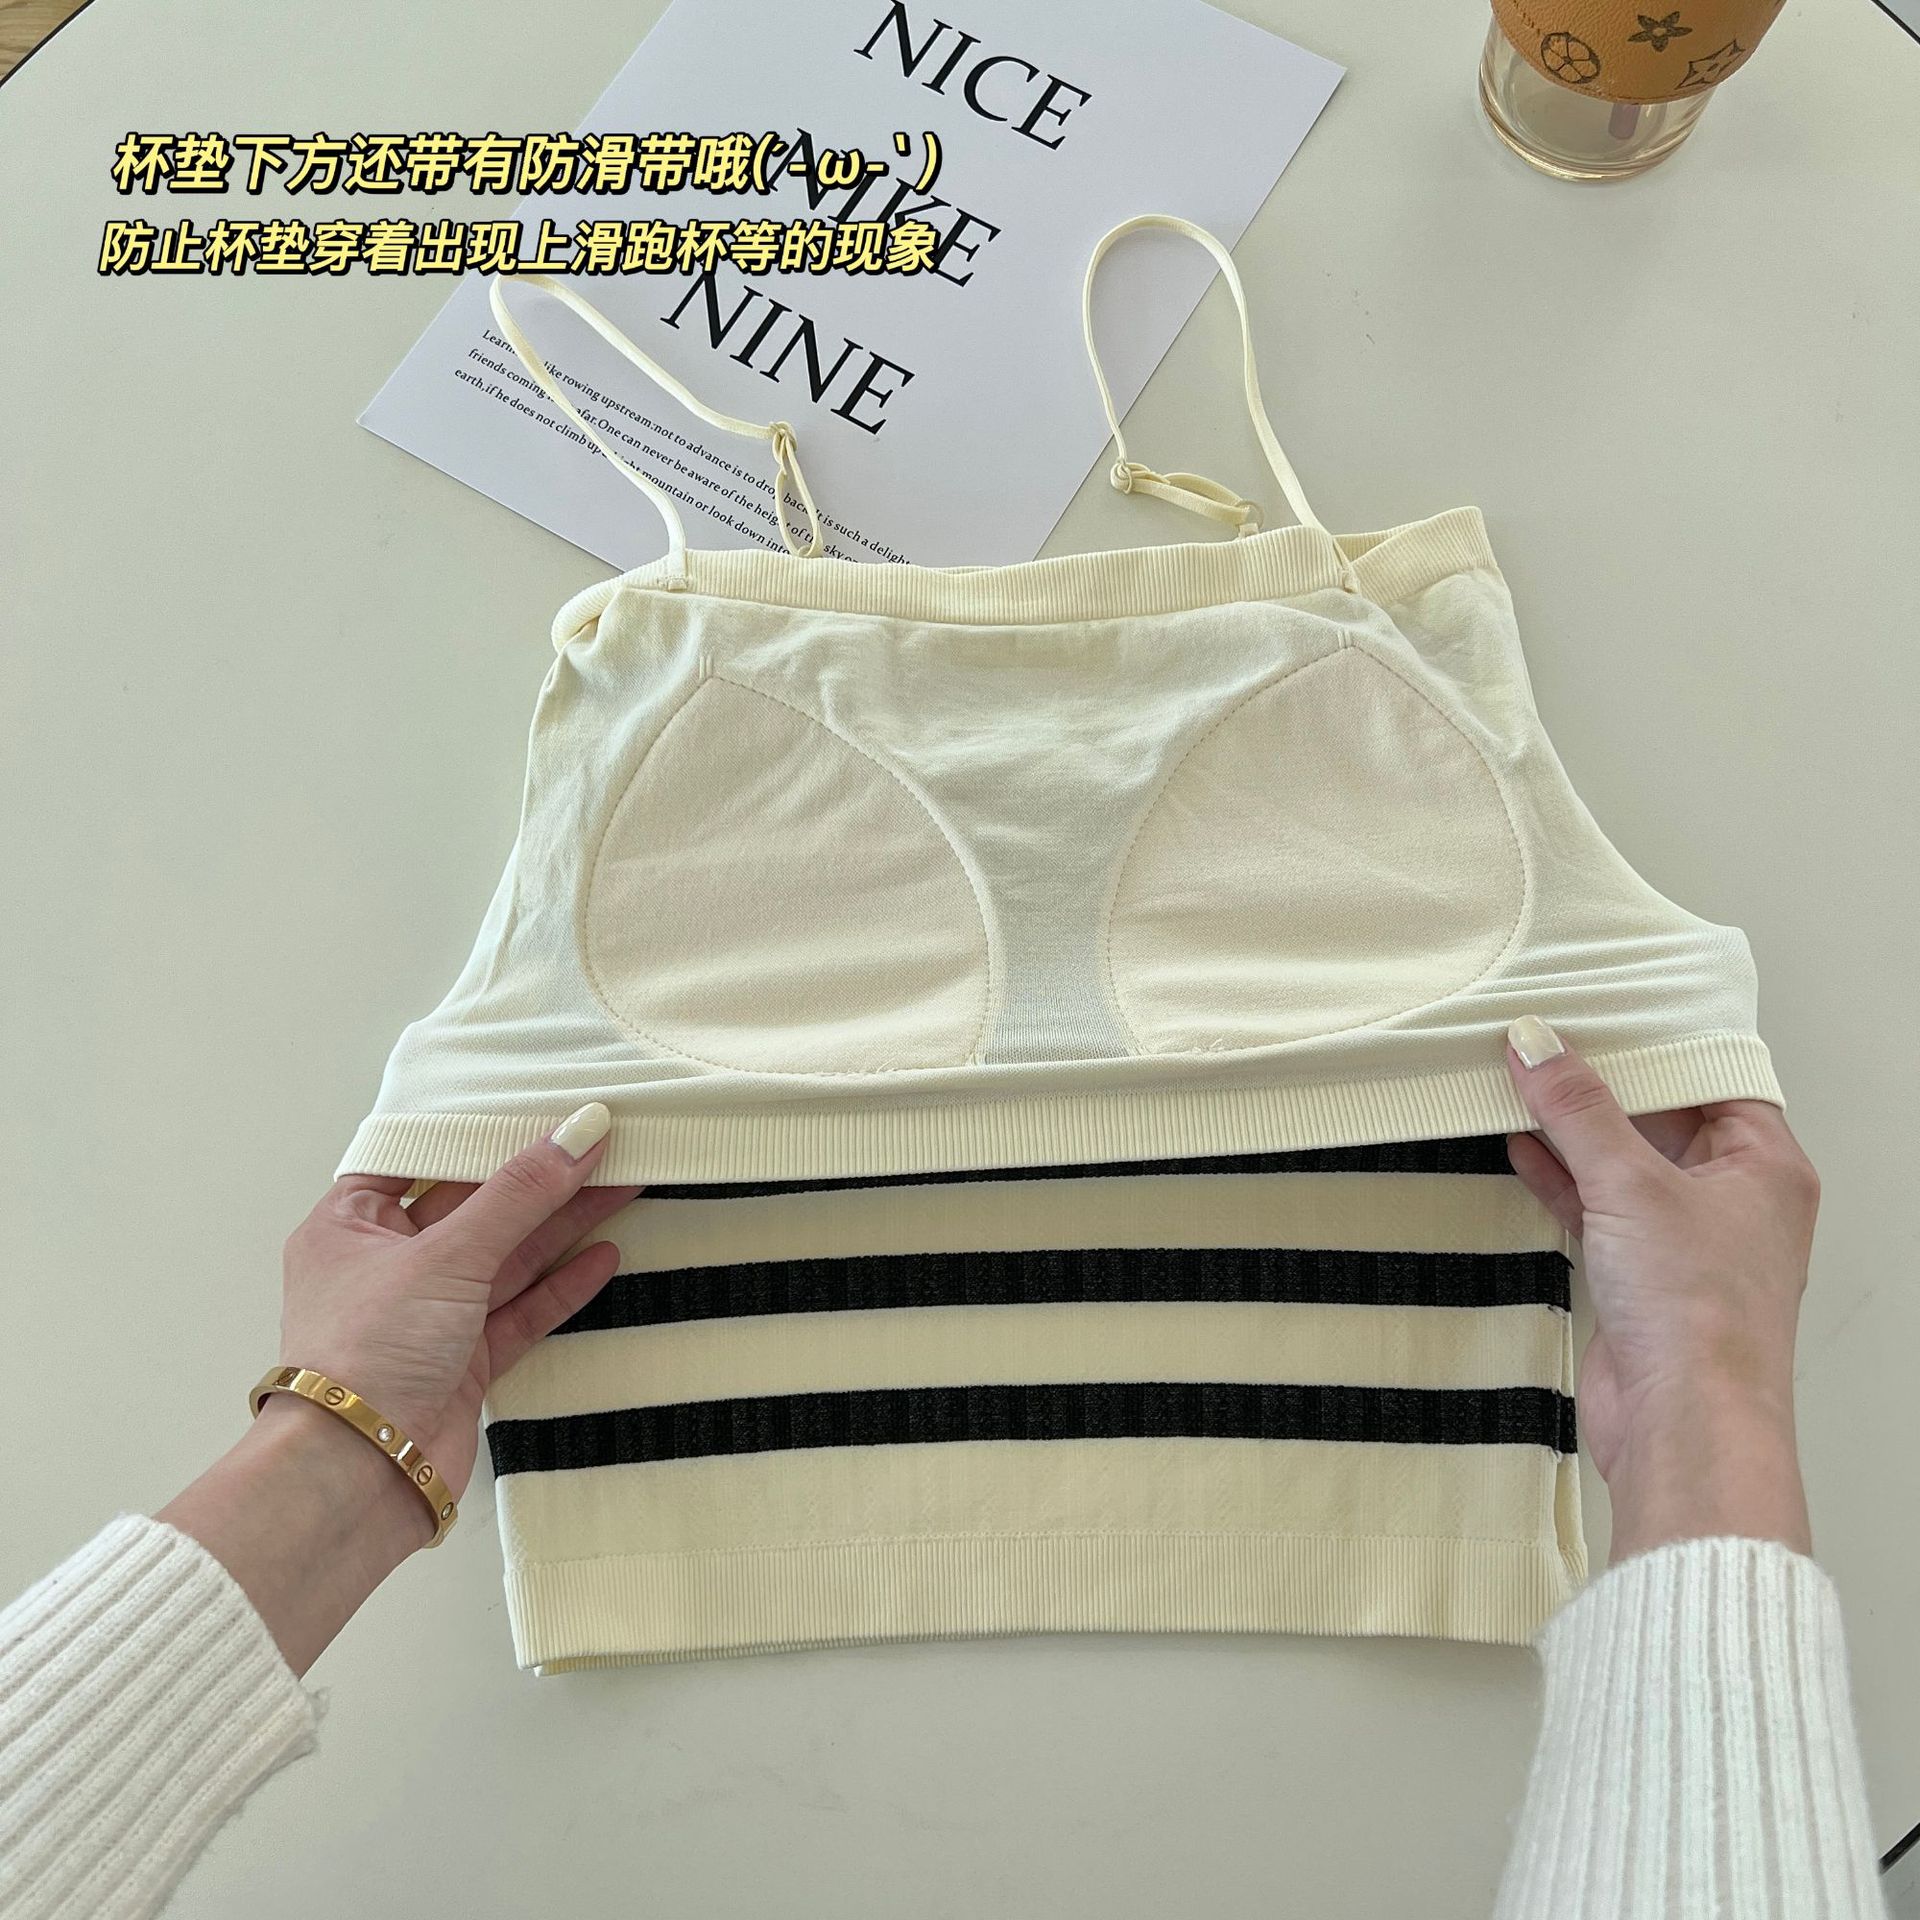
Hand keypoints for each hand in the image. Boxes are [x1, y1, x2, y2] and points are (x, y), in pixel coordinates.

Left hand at [273, 1103, 641, 1499]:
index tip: (537, 1102)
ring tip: (624, 1183)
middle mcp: (386, 1266)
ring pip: (505, 1258)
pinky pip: (519, 1311)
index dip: (479, 1130)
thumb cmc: (368, 1354)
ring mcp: (427, 1317)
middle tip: (601, 1140)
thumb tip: (581, 1128)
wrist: (358, 1476)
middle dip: (537, 1177)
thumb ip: (520, 1193)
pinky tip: (604, 1255)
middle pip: (473, 1206)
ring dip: (562, 1224)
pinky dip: (561, 1284)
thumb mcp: (446, 1254)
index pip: (419, 1158)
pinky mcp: (463, 1364)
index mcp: (349, 1225)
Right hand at [1504, 1016, 1816, 1563]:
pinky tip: (1521, 1147)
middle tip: (1548, 1039)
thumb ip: (1576, 1109)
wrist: (1684, 1426)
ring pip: (1624, 1163)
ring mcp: (1685, 1240)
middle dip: (1603, 1084)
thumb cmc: (1703, 1320)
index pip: (1710, 1076)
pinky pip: (1596, 1207)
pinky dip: (1559, 1177)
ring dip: (1573, 1130)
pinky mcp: (1639, 1276)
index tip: (1598, 1011)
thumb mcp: (1631, 1183)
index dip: (1654, 1042)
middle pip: (1662, 1117)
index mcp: (1766, 1166)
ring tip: (1520, 1083)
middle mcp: (1733, 1200)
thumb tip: (1539, 1045)